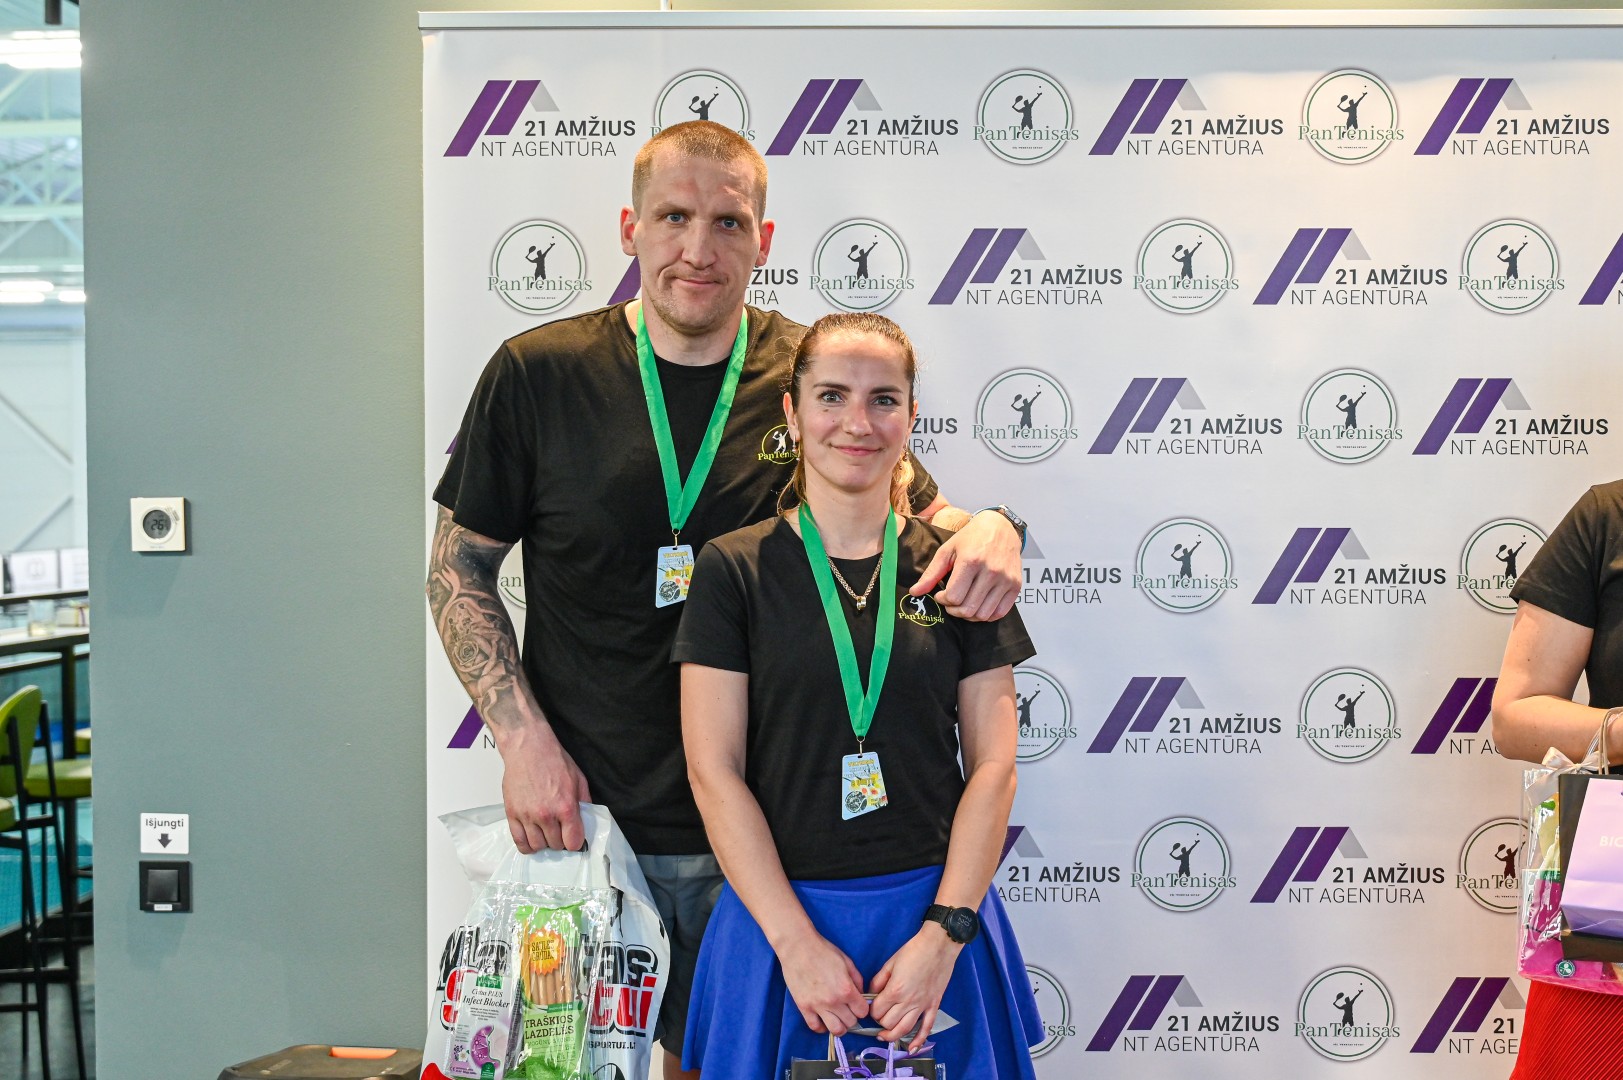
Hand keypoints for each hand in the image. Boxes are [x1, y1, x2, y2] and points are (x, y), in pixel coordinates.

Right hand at [497, 723, 592, 852]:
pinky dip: (527, 845)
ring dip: (544, 843)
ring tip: (547, 833)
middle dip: (560, 841)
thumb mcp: (578, 779)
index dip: (576, 841)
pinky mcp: (512, 814)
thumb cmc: (553, 760)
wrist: (528, 748)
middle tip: (560, 831)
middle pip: (555, 845)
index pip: (573, 842)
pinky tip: (533, 840)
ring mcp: (527, 816)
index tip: (574, 837)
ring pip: (537, 846)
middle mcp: (546, 815)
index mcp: (565, 807)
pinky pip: (519, 841)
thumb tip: (586, 819)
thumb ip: (584, 802)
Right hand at [778, 931, 868, 1036]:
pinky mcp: (803, 1007)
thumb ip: (857, 980)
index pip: (863, 1012)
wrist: (798, 947)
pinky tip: (823, 1019)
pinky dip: (821, 1027)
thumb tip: (861, 995)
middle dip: (852, 1017)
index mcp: (846, 989)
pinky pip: (815, 1027)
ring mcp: (817, 1006)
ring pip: (835, 1030)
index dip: (862, 1008)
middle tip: (847, 1009)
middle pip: (851, 1023)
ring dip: (839, 1025)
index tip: (857, 1004)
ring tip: (837, 1017)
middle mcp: (833, 1001)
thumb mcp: (847, 962)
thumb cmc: (823, 951)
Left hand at [869, 926, 960, 1051]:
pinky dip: (919, 1041)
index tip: (872, 1006)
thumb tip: (872, 995)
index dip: (871, 1010)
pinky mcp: (933, 1006)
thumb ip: (878, 981)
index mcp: (895, 990)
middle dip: (880, 1021)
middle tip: (879, 1014)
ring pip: (904, 1030)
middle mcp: (908, 1002)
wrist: (938, 945)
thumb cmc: (913, 950)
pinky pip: (926, 1028)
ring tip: (884, 1034)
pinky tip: (911, 1049)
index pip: (877, 1011)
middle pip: (888, 1022)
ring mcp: (922, 1005)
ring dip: (892, 1035)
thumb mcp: (890, 963)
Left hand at [912, 510, 1021, 620]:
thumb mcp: (947, 550)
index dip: (943, 600)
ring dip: (969, 615)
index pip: (953, 596)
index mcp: (971, 561)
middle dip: (953, 610)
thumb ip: (931, 573)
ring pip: (983, 614)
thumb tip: (914, 592)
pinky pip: (999, 613)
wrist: (1001, 527)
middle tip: (950, 603)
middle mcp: (991, 571)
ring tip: (963, 604)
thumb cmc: (971, 538)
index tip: (941, 595)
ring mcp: (1006, 580)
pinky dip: (986, 615)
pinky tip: (978, 605)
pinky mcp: (1016, 586)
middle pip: (968, 609)